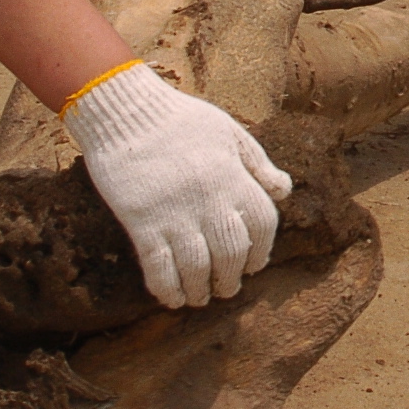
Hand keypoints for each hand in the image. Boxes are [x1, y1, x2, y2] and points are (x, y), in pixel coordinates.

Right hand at [66, 64, 293, 307]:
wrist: (126, 109)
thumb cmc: (180, 119)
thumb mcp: (230, 132)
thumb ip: (258, 164)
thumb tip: (283, 191)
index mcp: (233, 176)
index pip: (262, 224)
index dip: (261, 250)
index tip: (254, 265)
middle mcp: (209, 199)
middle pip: (232, 253)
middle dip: (231, 278)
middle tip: (226, 288)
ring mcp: (175, 212)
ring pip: (197, 267)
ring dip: (201, 290)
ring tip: (200, 298)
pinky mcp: (141, 221)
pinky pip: (158, 266)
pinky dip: (167, 288)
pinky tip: (172, 299)